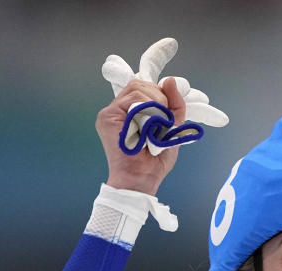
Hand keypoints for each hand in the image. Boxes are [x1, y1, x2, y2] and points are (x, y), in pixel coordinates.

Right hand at [95, 77, 184, 194]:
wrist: (142, 178)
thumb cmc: (155, 160)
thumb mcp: (172, 128)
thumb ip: (174, 105)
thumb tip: (171, 80)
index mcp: (130, 110)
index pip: (143, 87)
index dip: (160, 94)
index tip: (168, 112)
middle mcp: (118, 109)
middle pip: (140, 84)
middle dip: (160, 98)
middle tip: (164, 120)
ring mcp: (111, 112)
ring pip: (138, 89)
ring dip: (156, 104)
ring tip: (157, 125)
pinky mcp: (107, 116)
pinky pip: (133, 100)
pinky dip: (148, 110)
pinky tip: (149, 126)